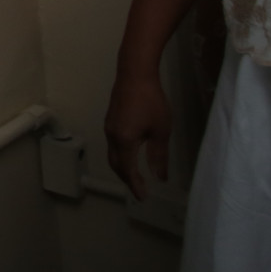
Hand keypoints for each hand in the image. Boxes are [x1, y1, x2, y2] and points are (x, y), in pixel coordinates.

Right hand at [103, 68, 170, 199]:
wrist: (134, 74)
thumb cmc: (151, 102)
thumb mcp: (161, 131)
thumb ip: (159, 156)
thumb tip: (159, 177)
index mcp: (124, 141)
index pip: (128, 170)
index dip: (135, 185)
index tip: (143, 197)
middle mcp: (112, 136)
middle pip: (116, 164)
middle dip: (126, 179)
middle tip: (139, 189)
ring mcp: (109, 127)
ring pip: (113, 154)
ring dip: (123, 168)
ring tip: (136, 175)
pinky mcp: (111, 120)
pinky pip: (113, 145)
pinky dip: (121, 156)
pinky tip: (132, 154)